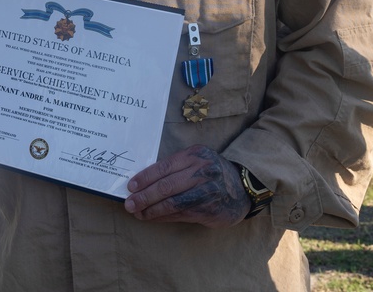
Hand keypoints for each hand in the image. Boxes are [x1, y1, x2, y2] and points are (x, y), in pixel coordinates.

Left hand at [123, 144, 247, 226]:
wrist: (242, 188)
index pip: (164, 166)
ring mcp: (207, 192)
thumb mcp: (196, 160)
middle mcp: (201, 172)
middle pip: (167, 186)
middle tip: (129, 203)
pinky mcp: (209, 210)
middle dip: (144, 196)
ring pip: (173, 203)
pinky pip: (181, 214)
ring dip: (151, 210)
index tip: (130, 186)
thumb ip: (176, 167)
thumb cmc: (210, 172)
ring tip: (138, 213)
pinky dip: (163, 217)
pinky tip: (152, 217)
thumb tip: (143, 181)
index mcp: (195, 155)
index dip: (145, 177)